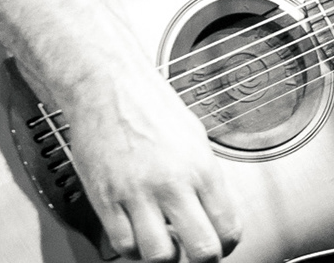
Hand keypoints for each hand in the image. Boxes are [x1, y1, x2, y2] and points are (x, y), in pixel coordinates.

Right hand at [48, 31, 242, 261]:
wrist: (108, 88)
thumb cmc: (151, 106)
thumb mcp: (195, 137)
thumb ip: (205, 178)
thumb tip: (212, 209)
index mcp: (201, 168)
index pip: (228, 227)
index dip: (227, 244)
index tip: (221, 243)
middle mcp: (172, 185)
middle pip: (201, 250)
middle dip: (203, 258)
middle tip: (196, 251)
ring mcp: (137, 195)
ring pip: (159, 257)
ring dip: (165, 257)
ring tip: (165, 243)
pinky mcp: (106, 200)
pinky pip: (123, 245)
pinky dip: (133, 247)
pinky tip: (138, 233)